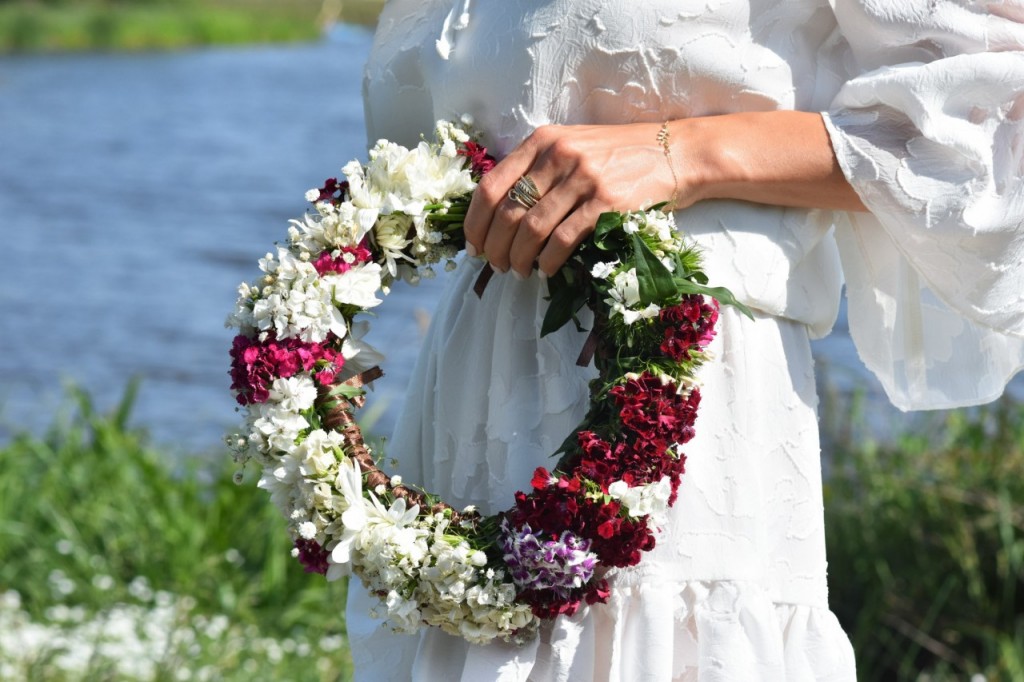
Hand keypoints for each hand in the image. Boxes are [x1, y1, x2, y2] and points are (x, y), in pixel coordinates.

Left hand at [463, 113, 864, 278]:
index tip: (473, 245)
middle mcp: (558, 155)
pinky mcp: (607, 201)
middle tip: (495, 266)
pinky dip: (549, 260)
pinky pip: (564, 239)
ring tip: (519, 272)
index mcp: (543, 140)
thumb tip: (499, 215)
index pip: (491, 185)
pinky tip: (547, 270)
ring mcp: (583, 178)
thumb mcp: (573, 148)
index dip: (475, 222)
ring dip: (519, 258)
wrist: (677, 152)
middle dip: (495, 247)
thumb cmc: (620, 157)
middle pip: (506, 212)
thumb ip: (538, 170)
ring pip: (531, 228)